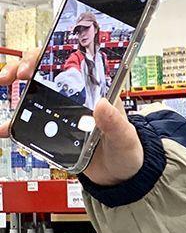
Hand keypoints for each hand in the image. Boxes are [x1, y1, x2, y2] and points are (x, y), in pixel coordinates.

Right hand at [0, 48, 143, 185]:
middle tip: (15, 75)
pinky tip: (5, 127)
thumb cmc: (127, 150)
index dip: (50, 56)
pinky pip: (29, 122)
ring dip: (16, 88)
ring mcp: (62, 113)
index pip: (71, 62)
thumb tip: (103, 105)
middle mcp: (76, 97)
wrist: (119, 176)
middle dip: (26, 66)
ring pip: (34, 92)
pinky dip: (14, 123)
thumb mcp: (125, 137)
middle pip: (46, 71)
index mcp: (96, 91)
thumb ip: (116, 123)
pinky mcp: (52, 130)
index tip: (36, 64)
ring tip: (5, 86)